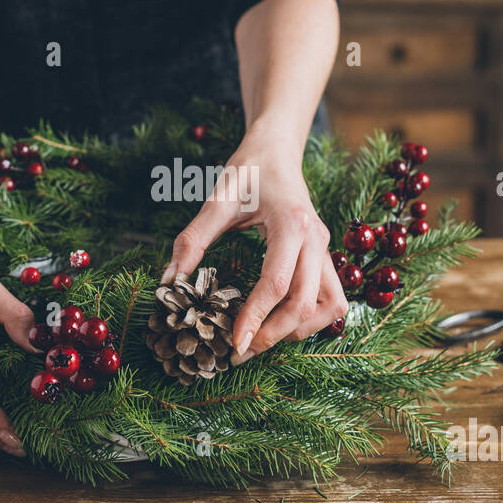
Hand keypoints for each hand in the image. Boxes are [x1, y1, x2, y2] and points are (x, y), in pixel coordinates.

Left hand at [163, 133, 347, 362]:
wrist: (276, 151)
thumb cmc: (247, 170)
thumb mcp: (216, 199)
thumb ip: (192, 239)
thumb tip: (170, 281)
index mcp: (291, 224)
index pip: (277, 283)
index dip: (255, 318)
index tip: (232, 343)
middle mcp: (317, 240)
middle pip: (307, 304)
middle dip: (274, 335)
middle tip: (239, 351)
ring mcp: (326, 250)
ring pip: (330, 307)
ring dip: (300, 330)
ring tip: (262, 339)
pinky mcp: (325, 257)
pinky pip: (331, 299)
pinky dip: (311, 319)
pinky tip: (281, 322)